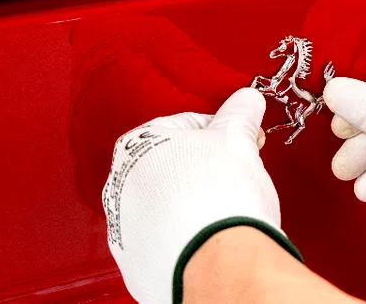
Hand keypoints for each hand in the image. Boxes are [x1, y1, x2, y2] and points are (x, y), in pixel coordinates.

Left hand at [102, 88, 299, 303]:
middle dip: (204, 168)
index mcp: (137, 145)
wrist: (219, 263)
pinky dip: (183, 236)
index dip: (221, 131)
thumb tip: (245, 101)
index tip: (239, 140)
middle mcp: (120, 185)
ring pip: (166, 204)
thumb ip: (239, 113)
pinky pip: (163, 240)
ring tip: (223, 208)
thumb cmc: (220, 199)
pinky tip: (207, 235)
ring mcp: (125, 227)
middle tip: (234, 174)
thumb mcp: (237, 138)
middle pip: (172, 165)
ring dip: (192, 203)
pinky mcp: (136, 263)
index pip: (185, 124)